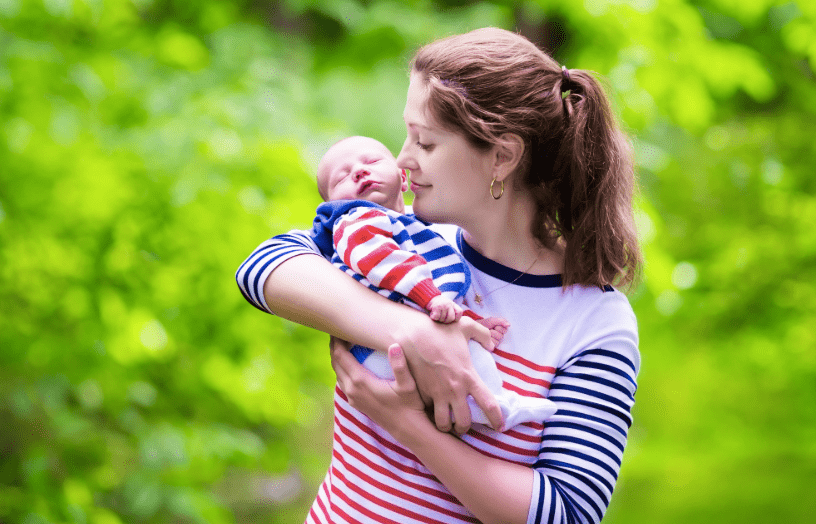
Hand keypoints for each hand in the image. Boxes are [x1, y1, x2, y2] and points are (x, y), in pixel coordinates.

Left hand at [330, 337, 426, 437]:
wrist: (408, 430)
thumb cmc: (410, 405)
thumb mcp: (407, 385)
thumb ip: (400, 365)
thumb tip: (394, 345)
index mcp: (360, 382)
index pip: (340, 355)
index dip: (337, 339)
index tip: (338, 326)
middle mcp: (352, 390)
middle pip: (335, 362)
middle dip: (334, 345)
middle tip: (339, 329)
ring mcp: (352, 398)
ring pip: (338, 373)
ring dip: (338, 357)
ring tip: (344, 342)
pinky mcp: (356, 403)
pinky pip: (344, 381)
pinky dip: (344, 369)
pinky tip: (353, 361)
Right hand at [395, 315, 503, 434]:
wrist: (412, 334)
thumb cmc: (440, 330)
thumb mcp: (466, 327)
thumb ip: (484, 334)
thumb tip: (492, 344)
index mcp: (469, 377)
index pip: (488, 404)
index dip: (497, 418)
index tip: (500, 427)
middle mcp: (454, 390)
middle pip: (464, 422)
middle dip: (464, 428)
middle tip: (463, 425)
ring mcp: (437, 393)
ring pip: (443, 423)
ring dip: (446, 426)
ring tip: (447, 424)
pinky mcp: (421, 393)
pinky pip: (428, 411)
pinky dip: (430, 413)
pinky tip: (430, 411)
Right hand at [427, 295, 462, 322]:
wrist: (430, 297)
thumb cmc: (440, 304)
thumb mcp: (448, 305)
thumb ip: (452, 311)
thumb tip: (455, 321)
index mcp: (453, 304)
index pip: (459, 312)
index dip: (456, 318)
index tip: (451, 319)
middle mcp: (449, 304)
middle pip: (451, 318)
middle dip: (446, 321)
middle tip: (442, 318)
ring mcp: (443, 305)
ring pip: (443, 319)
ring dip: (439, 319)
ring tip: (437, 315)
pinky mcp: (436, 307)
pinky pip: (436, 317)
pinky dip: (434, 318)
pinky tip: (433, 314)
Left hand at [476, 316, 509, 347]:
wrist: (474, 328)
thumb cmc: (483, 324)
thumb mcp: (491, 320)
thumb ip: (501, 321)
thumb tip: (509, 325)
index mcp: (500, 330)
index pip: (505, 330)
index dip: (499, 328)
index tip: (493, 326)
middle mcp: (498, 337)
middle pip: (501, 336)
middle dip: (494, 332)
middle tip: (489, 330)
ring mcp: (494, 343)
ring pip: (497, 341)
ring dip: (490, 336)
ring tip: (486, 334)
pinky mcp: (490, 347)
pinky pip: (493, 345)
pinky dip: (488, 341)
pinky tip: (484, 339)